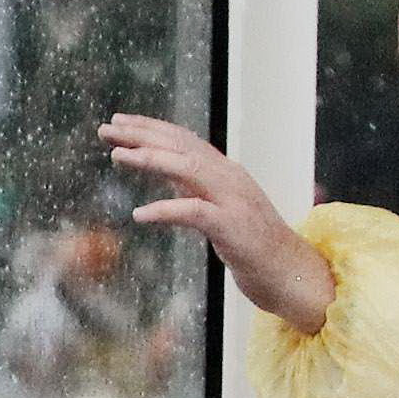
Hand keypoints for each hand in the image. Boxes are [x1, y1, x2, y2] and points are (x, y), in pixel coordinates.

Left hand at [96, 114, 333, 328]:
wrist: (292, 274)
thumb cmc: (253, 246)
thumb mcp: (219, 210)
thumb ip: (196, 190)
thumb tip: (166, 174)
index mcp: (225, 172)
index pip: (184, 140)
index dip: (151, 129)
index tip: (118, 124)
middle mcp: (230, 178)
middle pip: (182, 146)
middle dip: (142, 135)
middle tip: (106, 129)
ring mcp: (233, 201)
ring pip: (188, 169)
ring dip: (150, 159)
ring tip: (117, 156)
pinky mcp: (233, 228)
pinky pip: (194, 213)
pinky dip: (165, 210)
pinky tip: (139, 215)